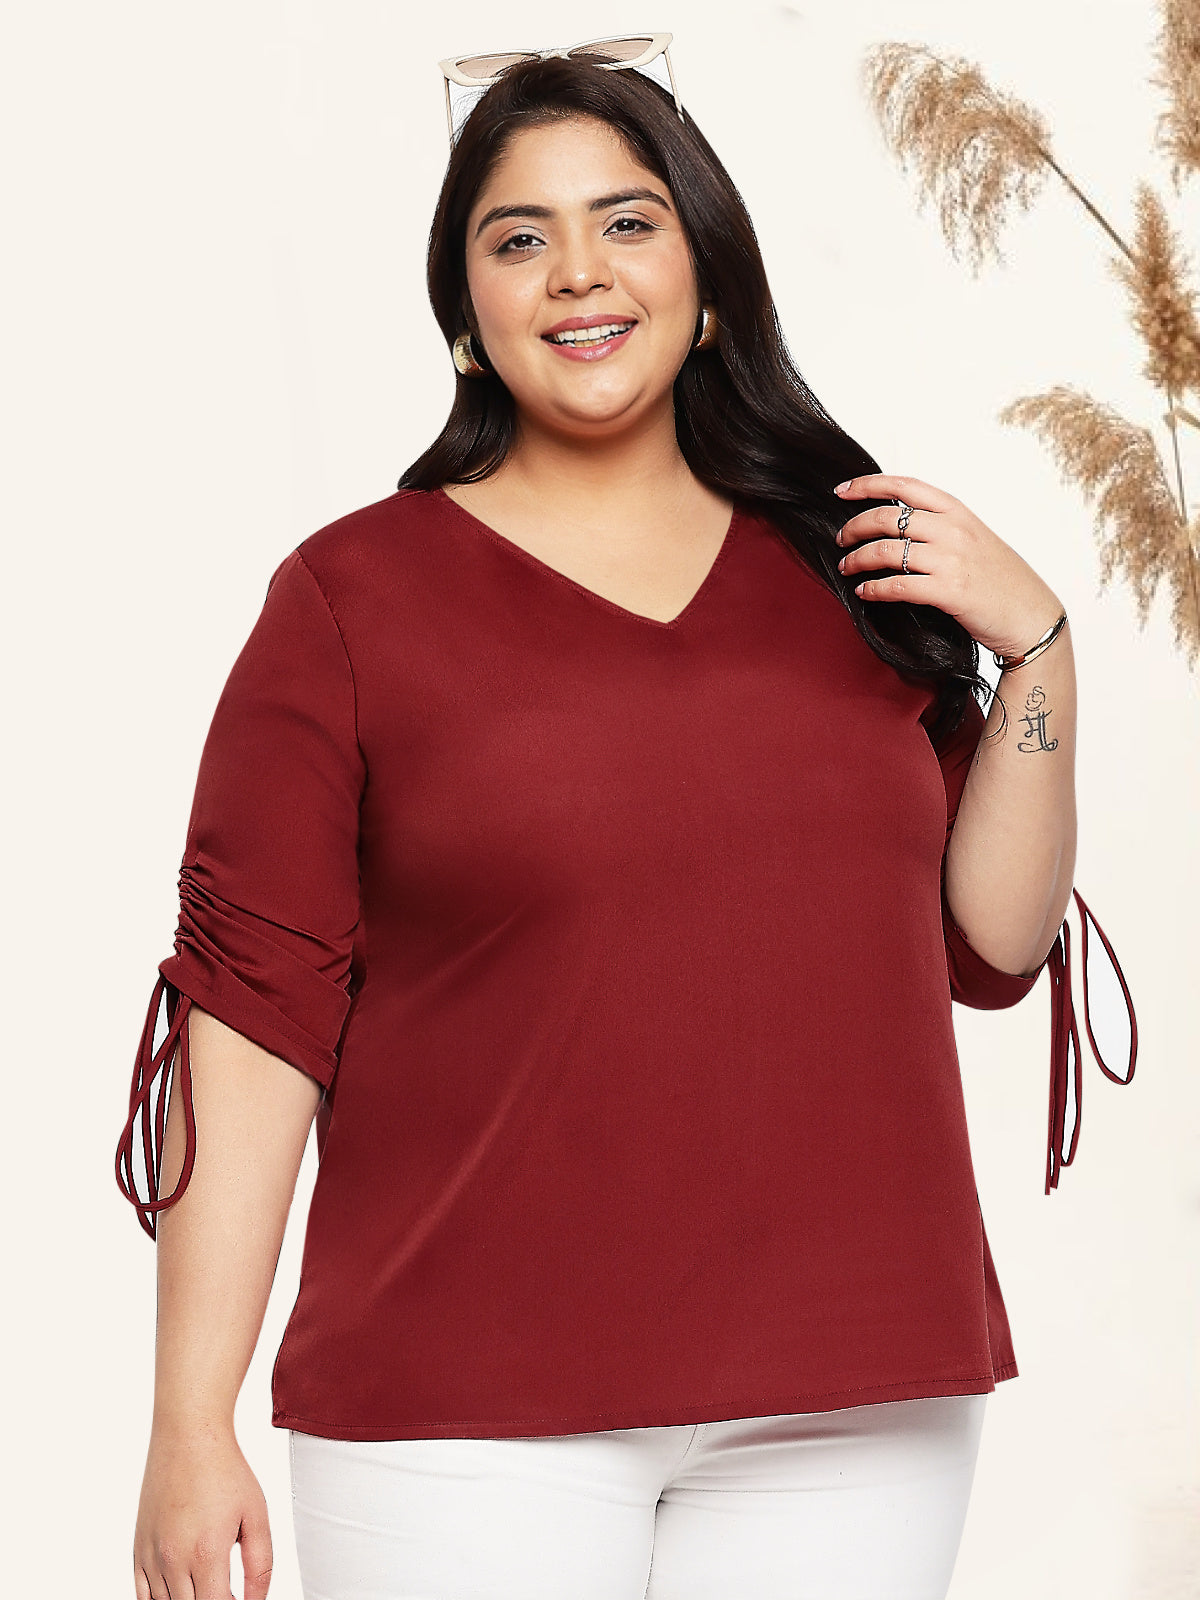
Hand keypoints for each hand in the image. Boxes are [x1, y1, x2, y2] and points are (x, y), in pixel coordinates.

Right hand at [134, 1420, 272, 1599]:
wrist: (188, 1437)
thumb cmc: (224, 1470)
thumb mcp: (256, 1515)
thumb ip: (260, 1564)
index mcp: (206, 1552)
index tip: (240, 1599)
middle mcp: (173, 1558)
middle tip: (225, 1589)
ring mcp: (151, 1556)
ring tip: (207, 1584)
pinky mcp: (138, 1549)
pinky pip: (142, 1595)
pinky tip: (179, 1590)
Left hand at [832, 473, 1063, 659]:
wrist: (1033, 616)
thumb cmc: (1003, 581)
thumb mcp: (976, 539)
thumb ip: (942, 527)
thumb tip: (899, 524)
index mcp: (959, 512)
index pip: (905, 485)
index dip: (868, 485)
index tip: (842, 491)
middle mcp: (953, 530)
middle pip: (887, 518)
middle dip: (854, 527)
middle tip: (841, 540)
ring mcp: (951, 560)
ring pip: (886, 551)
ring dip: (857, 559)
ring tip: (846, 567)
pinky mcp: (948, 591)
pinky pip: (896, 585)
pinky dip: (873, 589)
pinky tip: (865, 592)